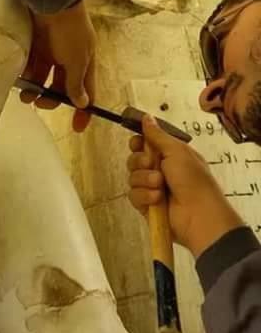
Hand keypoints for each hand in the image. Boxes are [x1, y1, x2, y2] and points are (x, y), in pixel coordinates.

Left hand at [21, 0, 96, 132]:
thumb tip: (82, 102)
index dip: (83, 110)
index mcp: (86, 61)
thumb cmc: (69, 30)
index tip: (76, 129)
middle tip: (39, 103)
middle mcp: (71, 57)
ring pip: (45, 77)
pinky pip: (32, 63)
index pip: (87, 91)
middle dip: (52, 98)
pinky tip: (20, 77)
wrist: (51, 0)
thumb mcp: (77, 60)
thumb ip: (76, 82)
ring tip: (25, 94)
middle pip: (63, 86)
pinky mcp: (37, 42)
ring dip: (36, 88)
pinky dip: (27, 72)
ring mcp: (53, 49)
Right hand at [127, 115, 243, 256]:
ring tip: (160, 185)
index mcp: (169, 155)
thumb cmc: (193, 179)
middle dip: (140, 161)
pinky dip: (145, 196)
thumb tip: (147, 117)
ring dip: (145, 179)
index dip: (138, 143)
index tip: (138, 143)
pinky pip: (134, 195)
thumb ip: (157, 135)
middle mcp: (159, 170)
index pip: (145, 144)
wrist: (199, 215)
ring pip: (132, 177)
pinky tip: (157, 199)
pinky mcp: (146, 205)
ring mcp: (152, 188)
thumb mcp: (177, 151)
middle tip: (151, 164)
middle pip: (134, 159)